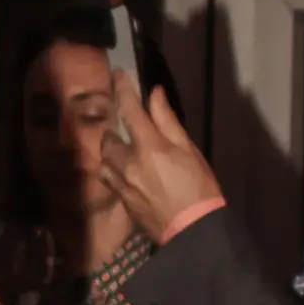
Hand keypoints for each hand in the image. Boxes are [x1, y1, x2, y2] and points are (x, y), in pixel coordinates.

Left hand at [101, 77, 226, 245]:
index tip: (118, 74)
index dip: (123, 89)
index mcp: (149, 147)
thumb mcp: (188, 150)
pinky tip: (128, 175)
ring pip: (104, 161)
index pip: (130, 110)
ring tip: (127, 155)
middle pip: (108, 138)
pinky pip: (108, 180)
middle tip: (127, 130)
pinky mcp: (121, 200)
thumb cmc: (198, 187)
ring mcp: (121, 184)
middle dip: (114, 131)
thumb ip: (168, 121)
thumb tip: (155, 95)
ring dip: (112, 154)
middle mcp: (128, 164)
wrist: (193, 231)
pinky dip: (114, 172)